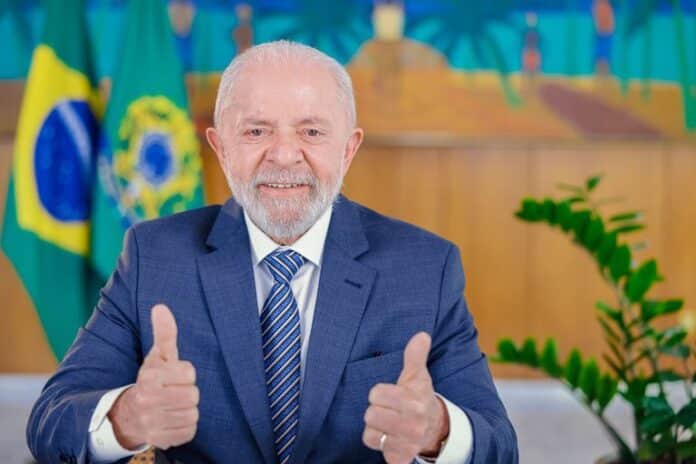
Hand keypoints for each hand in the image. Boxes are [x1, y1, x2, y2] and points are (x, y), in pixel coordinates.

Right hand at [108, 304, 198, 449]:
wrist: (129, 414)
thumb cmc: (151, 380)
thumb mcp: (158, 356)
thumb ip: (164, 333)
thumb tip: (161, 307)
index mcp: (149, 377)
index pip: (189, 374)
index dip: (186, 374)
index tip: (175, 376)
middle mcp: (147, 400)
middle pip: (193, 396)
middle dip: (187, 393)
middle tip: (175, 392)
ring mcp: (152, 422)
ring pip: (192, 414)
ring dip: (187, 410)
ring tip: (173, 406)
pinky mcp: (160, 440)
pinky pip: (189, 431)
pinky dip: (184, 427)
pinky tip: (172, 419)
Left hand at [362, 332, 449, 463]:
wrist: (435, 428)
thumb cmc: (420, 397)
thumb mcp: (418, 376)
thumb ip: (415, 355)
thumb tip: (421, 335)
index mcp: (414, 402)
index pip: (376, 394)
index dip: (380, 393)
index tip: (390, 395)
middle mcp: (412, 425)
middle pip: (370, 414)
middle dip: (377, 410)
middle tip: (389, 410)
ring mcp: (407, 444)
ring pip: (370, 434)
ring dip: (376, 428)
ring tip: (388, 423)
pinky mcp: (400, 458)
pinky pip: (376, 450)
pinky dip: (380, 443)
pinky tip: (389, 437)